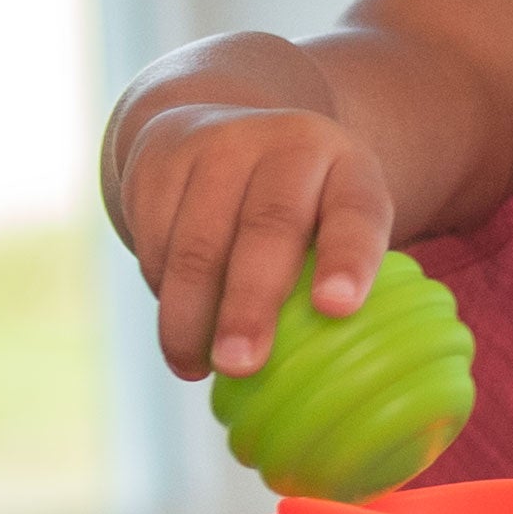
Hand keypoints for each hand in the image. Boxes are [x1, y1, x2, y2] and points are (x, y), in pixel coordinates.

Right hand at [114, 102, 394, 379]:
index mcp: (347, 165)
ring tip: (194, 368)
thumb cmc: (297, 208)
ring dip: (191, 316)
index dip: (348, 259)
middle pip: (268, 227)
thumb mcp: (333, 220)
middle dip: (251, 304)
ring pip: (197, 244)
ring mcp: (217, 147)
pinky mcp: (159, 165)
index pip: (356, 211)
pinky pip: (156, 244)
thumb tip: (341, 385)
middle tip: (241, 365)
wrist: (216, 129)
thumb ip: (338, 280)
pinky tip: (178, 328)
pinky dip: (164, 296)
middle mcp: (284, 144)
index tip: (336, 308)